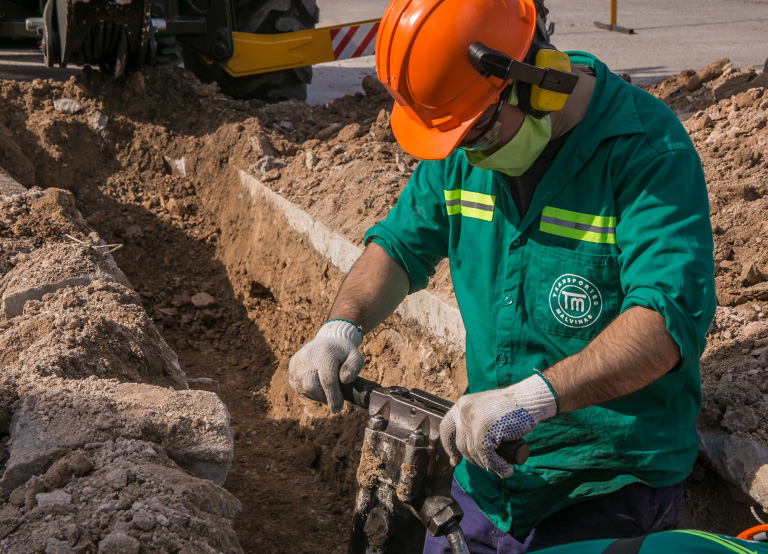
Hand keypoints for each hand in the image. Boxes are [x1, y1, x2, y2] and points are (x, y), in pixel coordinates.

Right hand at [288, 320, 363, 413]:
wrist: (329, 339)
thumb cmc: (344, 353)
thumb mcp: (355, 357)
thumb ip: (354, 367)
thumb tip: (345, 380)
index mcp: (326, 353)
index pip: (328, 381)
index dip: (332, 398)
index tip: (337, 409)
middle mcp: (308, 356)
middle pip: (312, 387)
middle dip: (323, 398)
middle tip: (332, 400)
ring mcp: (298, 361)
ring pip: (303, 388)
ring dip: (315, 396)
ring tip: (325, 390)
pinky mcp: (292, 365)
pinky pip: (297, 386)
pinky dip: (307, 391)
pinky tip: (316, 386)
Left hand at [439, 374, 556, 477]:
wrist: (528, 398)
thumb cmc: (511, 406)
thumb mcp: (485, 409)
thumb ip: (474, 420)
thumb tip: (465, 447)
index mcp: (461, 405)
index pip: (446, 430)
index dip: (449, 447)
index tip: (455, 461)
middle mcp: (463, 411)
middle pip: (461, 445)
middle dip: (473, 459)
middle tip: (486, 465)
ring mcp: (473, 421)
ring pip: (474, 452)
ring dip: (488, 465)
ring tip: (501, 468)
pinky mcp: (485, 431)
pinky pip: (486, 456)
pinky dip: (497, 466)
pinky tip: (506, 470)